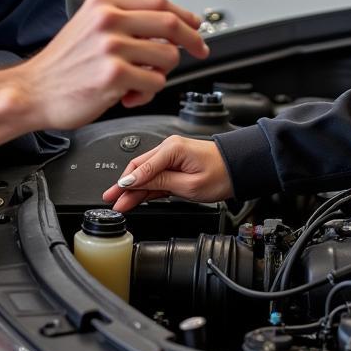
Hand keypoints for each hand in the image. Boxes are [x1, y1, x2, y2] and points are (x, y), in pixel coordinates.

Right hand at [19, 0, 208, 130]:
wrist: (31, 91)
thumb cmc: (61, 66)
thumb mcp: (88, 26)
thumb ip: (121, 19)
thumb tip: (165, 25)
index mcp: (103, 4)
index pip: (159, 1)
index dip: (184, 15)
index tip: (195, 27)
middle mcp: (108, 20)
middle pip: (170, 23)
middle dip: (193, 40)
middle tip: (199, 51)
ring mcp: (111, 47)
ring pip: (167, 56)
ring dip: (162, 73)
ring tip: (140, 81)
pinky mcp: (114, 75)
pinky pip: (155, 82)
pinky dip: (148, 92)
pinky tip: (128, 95)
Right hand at [102, 135, 233, 210]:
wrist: (239, 169)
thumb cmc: (221, 174)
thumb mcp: (189, 184)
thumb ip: (160, 182)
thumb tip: (135, 182)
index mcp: (172, 149)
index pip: (142, 168)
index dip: (127, 183)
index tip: (116, 194)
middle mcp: (169, 148)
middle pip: (139, 168)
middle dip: (124, 185)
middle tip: (111, 199)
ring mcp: (172, 156)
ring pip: (146, 173)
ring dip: (133, 188)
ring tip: (119, 202)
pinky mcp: (175, 164)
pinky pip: (156, 176)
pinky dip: (146, 187)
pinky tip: (135, 197)